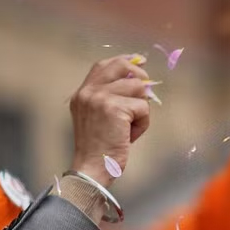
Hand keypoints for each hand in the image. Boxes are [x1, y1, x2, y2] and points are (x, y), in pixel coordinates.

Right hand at [69, 55, 152, 187]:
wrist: (92, 168)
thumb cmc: (100, 149)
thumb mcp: (98, 118)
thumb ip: (110, 99)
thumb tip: (139, 83)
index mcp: (82, 93)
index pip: (104, 65)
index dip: (124, 61)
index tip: (139, 63)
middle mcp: (88, 92)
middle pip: (122, 66)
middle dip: (140, 77)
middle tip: (147, 94)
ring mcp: (100, 98)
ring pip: (139, 88)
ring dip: (142, 110)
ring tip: (130, 127)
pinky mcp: (115, 108)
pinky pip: (144, 108)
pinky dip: (143, 124)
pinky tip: (130, 136)